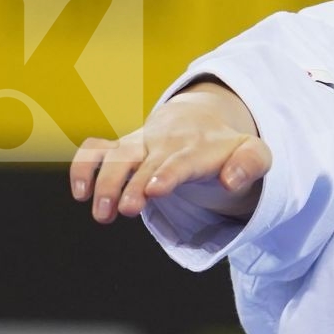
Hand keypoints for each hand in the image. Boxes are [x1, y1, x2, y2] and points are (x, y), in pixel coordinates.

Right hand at [69, 88, 269, 223]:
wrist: (201, 120)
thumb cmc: (226, 147)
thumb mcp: (253, 153)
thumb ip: (250, 165)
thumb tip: (231, 181)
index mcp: (197, 148)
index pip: (181, 160)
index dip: (167, 173)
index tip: (153, 190)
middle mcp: (165, 143)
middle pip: (145, 162)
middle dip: (131, 184)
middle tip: (124, 210)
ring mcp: (141, 144)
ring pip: (116, 156)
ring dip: (104, 181)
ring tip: (101, 213)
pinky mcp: (123, 147)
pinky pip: (95, 150)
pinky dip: (83, 166)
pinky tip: (80, 193)